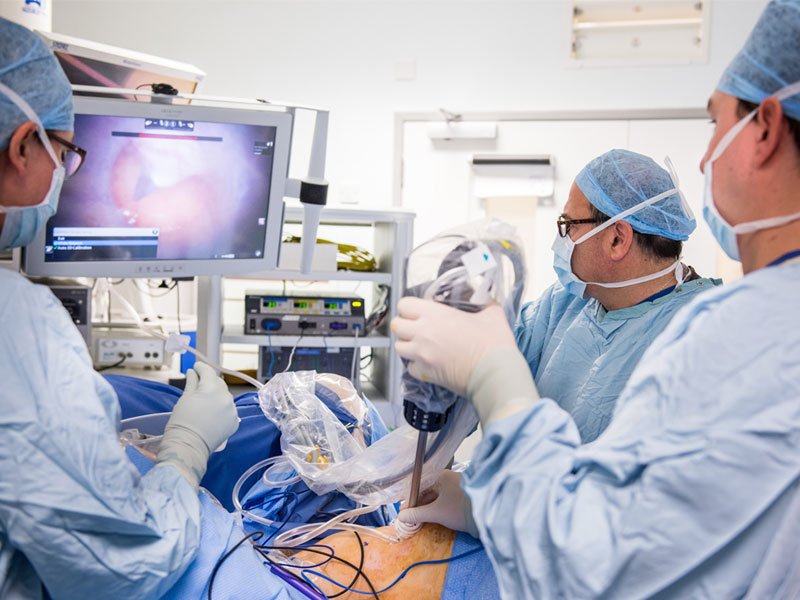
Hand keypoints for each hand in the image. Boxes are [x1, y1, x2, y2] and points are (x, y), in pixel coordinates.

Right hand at [155, 362, 238, 488]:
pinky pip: (228, 409)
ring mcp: (232, 410)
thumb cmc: (181, 423)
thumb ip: (192, 383)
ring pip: (224, 396)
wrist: (188, 447)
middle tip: (198, 383)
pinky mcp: (234, 421)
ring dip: (216, 395)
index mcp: (212, 389)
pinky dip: (221, 408)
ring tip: (204, 402)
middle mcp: (226, 397)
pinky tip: (211, 413)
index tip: (195, 367)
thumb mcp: (185, 399)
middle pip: (218, 383)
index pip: (208, 372)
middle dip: (209, 382)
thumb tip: (192, 372)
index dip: (201, 368)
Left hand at [392, 298, 516, 395]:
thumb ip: (484, 303)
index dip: (409, 307)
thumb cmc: (494, 343)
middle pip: (397, 325)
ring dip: (407, 345)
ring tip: (420, 345)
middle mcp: (424, 333)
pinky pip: (410, 367)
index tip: (418, 311)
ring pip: (398, 347)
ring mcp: (422, 355)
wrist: (496, 374)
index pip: (404, 305)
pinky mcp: (426, 373)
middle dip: (405, 325)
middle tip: (417, 328)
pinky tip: (428, 362)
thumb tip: (485, 299)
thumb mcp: (492, 314)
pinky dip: (416, 365)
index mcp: (436, 314)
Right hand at [397, 470, 476, 536]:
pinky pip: (444, 501)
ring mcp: (456, 487)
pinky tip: (431, 517)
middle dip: (418, 506)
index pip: (419, 487)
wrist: (487, 513)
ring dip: (427, 508)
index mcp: (441, 477)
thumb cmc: (460, 509)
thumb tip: (401, 517)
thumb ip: (417, 514)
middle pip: (428, 492)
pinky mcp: (462, 496)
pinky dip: (436, 509)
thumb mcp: (436, 513)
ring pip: (436, 497)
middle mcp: (448, 479)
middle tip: (408, 519)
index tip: (403, 513)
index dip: (410, 501)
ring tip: (418, 520)